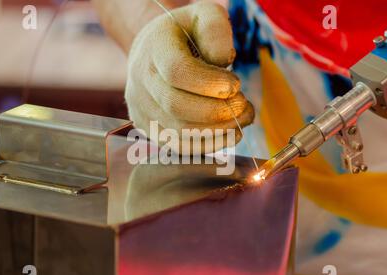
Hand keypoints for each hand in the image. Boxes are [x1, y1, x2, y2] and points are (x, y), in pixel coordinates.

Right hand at [125, 1, 253, 154]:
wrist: (154, 52)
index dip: (210, 84)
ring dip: (217, 131)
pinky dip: (208, 145)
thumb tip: (222, 63)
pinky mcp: (149, 129)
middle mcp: (141, 81)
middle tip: (244, 105)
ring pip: (178, 131)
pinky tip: (230, 135)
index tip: (236, 85)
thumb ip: (216, 30)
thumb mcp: (204, 15)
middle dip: (217, 111)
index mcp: (154, 48)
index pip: (177, 72)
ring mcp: (141, 108)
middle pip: (176, 106)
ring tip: (242, 118)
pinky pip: (178, 147)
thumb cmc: (185, 34)